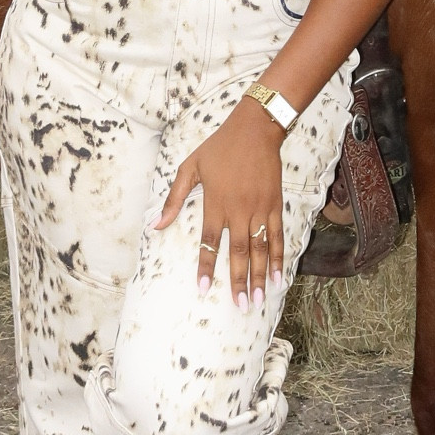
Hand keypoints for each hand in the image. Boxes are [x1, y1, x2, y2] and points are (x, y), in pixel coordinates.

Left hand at [157, 100, 285, 310]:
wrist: (255, 129)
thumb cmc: (219, 147)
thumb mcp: (189, 167)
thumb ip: (173, 198)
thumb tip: (155, 225)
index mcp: (216, 203)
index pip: (210, 242)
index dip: (207, 266)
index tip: (204, 288)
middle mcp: (239, 210)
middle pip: (239, 251)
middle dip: (240, 281)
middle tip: (242, 306)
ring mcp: (260, 208)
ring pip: (260, 248)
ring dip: (261, 275)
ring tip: (260, 299)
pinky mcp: (275, 205)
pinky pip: (277, 235)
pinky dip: (278, 257)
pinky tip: (280, 276)